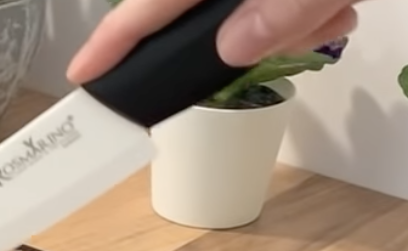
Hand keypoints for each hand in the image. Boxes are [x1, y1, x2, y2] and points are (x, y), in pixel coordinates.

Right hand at [67, 0, 358, 82]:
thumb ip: (284, 5)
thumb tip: (234, 47)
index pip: (150, 1)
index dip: (113, 39)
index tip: (83, 75)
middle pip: (203, 10)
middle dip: (248, 33)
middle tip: (306, 28)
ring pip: (250, 10)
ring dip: (297, 19)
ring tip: (335, 6)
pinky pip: (284, 1)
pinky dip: (315, 4)